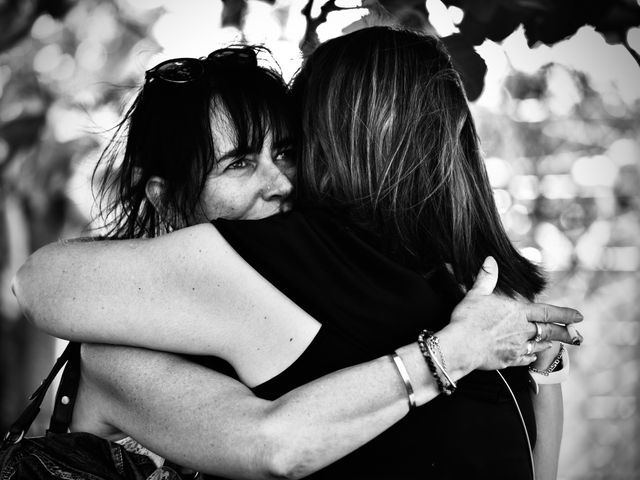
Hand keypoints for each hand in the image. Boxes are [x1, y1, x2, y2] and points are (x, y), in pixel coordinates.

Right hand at [441, 257, 582, 371]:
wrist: (461, 346)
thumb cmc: (468, 319)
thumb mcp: (476, 293)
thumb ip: (486, 277)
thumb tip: (491, 259)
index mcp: (517, 312)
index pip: (548, 312)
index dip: (565, 314)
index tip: (579, 316)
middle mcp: (522, 330)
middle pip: (549, 331)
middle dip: (565, 333)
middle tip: (578, 337)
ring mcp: (516, 347)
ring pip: (538, 346)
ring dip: (547, 344)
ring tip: (553, 344)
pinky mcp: (508, 360)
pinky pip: (525, 360)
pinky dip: (531, 358)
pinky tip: (532, 357)